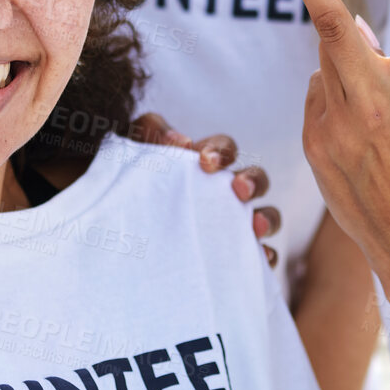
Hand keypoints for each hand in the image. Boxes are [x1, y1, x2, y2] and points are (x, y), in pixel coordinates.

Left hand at [132, 113, 281, 266]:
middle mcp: (228, 190)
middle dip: (252, 181)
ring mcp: (235, 222)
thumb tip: (181, 141)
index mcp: (207, 162)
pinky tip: (261, 258)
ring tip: (256, 226)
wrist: (122, 222)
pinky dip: (265, 255)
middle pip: (256, 179)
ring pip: (266, 215)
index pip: (225, 149)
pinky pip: (260, 255)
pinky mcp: (235, 254)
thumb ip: (152, 132)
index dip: (221, 152)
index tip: (205, 162)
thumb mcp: (137, 147)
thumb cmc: (136, 176)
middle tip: (238, 189)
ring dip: (266, 218)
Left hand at [259, 0, 389, 291]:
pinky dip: (333, 101)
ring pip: (325, 61)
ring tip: (372, 118)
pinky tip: (355, 139)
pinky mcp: (314, 142)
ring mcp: (339, 124)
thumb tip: (360, 30)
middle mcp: (376, 104)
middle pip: (334, 26)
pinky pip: (318, 97)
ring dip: (343, 66)